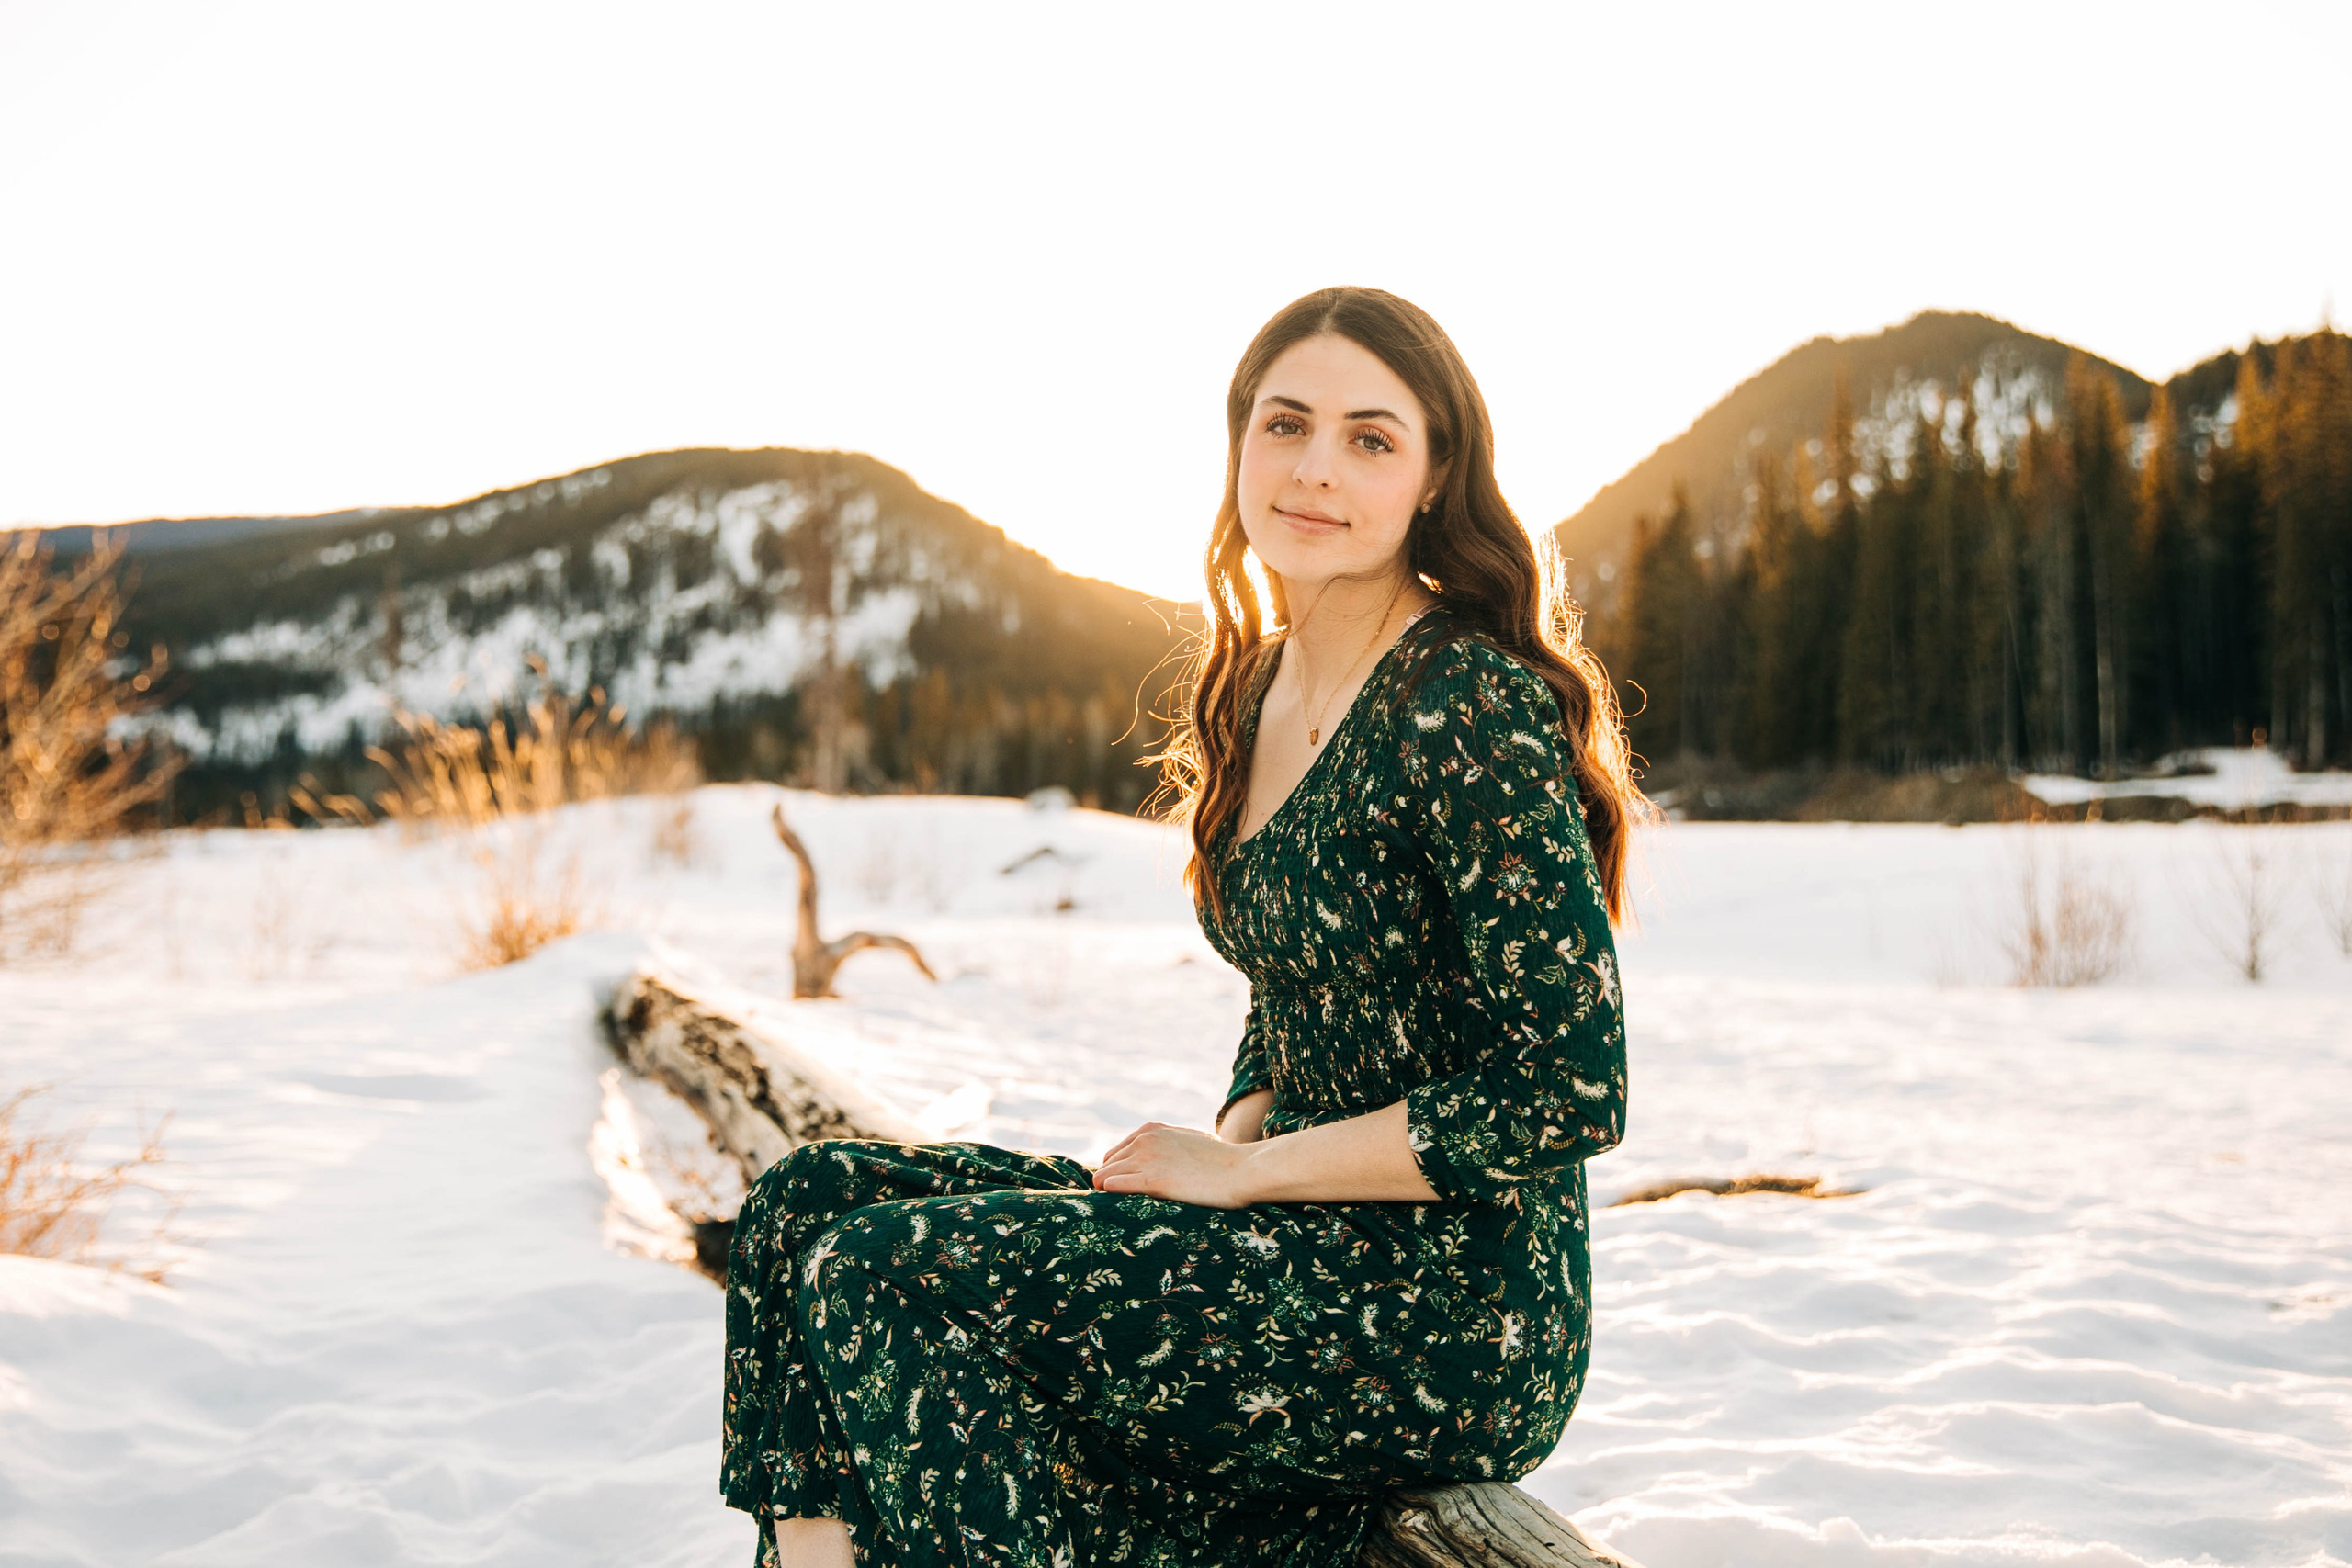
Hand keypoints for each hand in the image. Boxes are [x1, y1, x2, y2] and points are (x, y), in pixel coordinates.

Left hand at [1090, 1122, 1259, 1208]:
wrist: (1243, 1170)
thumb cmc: (1222, 1161)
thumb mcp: (1189, 1141)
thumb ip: (1168, 1146)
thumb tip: (1160, 1161)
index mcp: (1151, 1130)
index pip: (1115, 1154)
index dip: (1118, 1174)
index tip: (1128, 1194)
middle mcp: (1144, 1140)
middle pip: (1106, 1166)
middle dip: (1110, 1185)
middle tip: (1125, 1208)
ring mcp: (1147, 1158)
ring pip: (1104, 1178)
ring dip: (1109, 1196)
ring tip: (1123, 1214)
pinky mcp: (1153, 1180)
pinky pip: (1114, 1187)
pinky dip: (1113, 1198)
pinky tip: (1125, 1211)